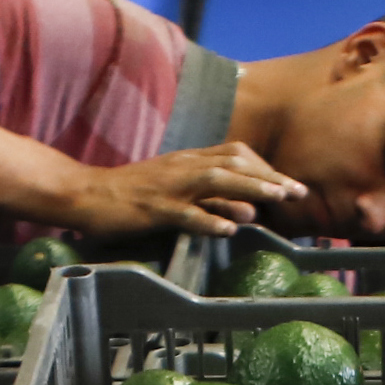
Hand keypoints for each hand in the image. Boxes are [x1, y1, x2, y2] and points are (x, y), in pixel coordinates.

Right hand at [59, 141, 308, 238]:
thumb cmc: (131, 194)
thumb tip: (245, 208)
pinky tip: (228, 230)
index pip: (236, 154)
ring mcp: (168, 187)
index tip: (289, 184)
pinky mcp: (152, 208)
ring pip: (214, 181)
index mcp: (188, 160)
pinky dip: (208, 220)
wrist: (85, 194)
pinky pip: (184, 213)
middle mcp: (183, 167)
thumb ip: (207, 194)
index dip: (265, 167)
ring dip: (248, 189)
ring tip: (276, 200)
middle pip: (233, 163)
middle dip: (269, 176)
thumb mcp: (174, 187)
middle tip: (298, 192)